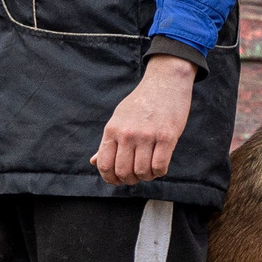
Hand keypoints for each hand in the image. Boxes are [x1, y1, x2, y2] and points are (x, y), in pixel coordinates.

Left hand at [93, 55, 197, 185]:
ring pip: (142, 172)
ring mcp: (147, 135)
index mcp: (112, 129)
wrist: (165, 81)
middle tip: (136, 176)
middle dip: (130, 180)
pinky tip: (160, 165)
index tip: (118, 180)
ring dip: (146, 177)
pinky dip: (159, 172)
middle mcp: (127, 133)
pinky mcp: (167, 136)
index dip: (110, 178)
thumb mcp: (119, 118)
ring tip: (149, 170)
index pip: (104, 164)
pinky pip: (160, 166)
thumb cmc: (142, 103)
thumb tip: (94, 162)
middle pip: (123, 172)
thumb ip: (108, 142)